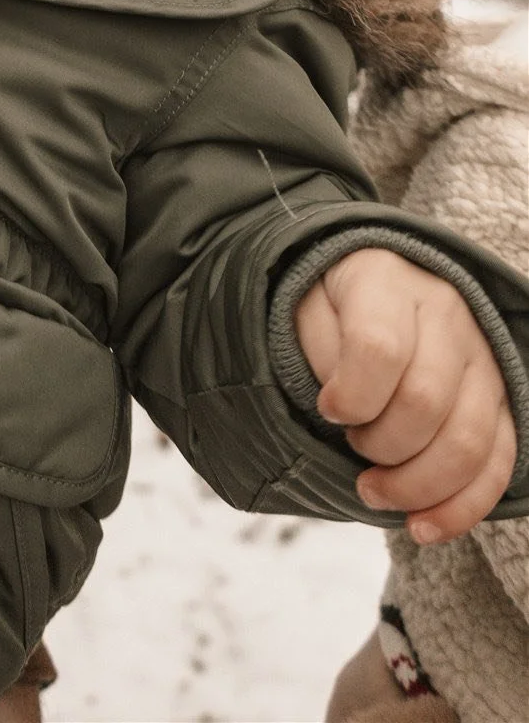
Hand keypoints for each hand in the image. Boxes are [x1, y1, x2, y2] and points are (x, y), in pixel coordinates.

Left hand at [294, 246, 516, 543]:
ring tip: (372, 490)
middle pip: (426, 402)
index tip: (328, 409)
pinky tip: (422, 527)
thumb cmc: (335, 304)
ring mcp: (483, 360)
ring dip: (416, 485)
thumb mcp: (306, 306)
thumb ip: (319, 348)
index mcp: (388, 282)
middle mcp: (447, 316)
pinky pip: (497, 464)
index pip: (379, 348)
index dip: (350, 395)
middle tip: (351, 447)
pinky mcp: (502, 401)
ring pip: (468, 442)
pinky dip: (460, 508)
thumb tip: (343, 409)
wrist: (379, 287)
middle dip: (380, 445)